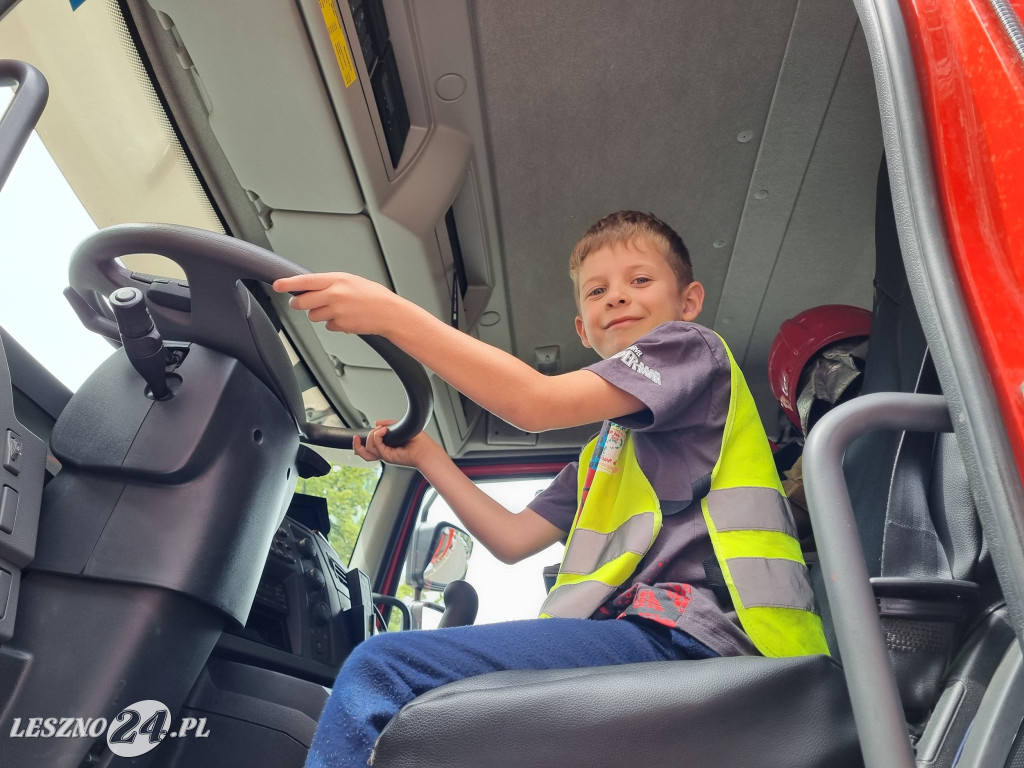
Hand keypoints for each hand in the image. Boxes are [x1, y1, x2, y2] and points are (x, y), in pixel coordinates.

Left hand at [273, 272, 403, 335]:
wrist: (390, 313)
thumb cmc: (373, 296)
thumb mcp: (351, 281)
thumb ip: (330, 283)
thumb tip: (310, 287)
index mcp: (337, 280)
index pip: (306, 280)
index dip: (288, 283)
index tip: (277, 285)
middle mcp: (335, 294)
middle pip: (303, 302)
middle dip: (298, 304)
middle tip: (299, 303)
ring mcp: (336, 311)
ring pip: (313, 315)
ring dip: (320, 314)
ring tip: (336, 310)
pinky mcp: (340, 325)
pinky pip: (327, 326)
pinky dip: (334, 324)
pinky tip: (346, 318)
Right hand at [352, 420, 438, 468]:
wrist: (425, 449)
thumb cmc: (418, 441)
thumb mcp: (399, 427)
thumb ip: (388, 424)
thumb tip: (377, 422)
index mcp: (386, 447)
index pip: (368, 449)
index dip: (360, 444)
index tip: (356, 437)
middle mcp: (384, 452)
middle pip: (364, 452)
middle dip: (359, 444)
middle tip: (361, 436)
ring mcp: (385, 455)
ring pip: (368, 449)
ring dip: (371, 436)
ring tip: (381, 430)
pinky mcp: (388, 456)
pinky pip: (376, 447)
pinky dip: (378, 437)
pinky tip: (383, 431)